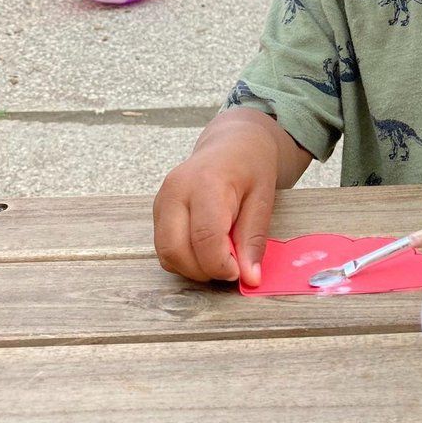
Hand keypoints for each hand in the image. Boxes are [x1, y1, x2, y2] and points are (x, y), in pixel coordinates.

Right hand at [153, 116, 278, 285]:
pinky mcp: (157, 210)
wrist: (232, 144)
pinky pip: (164, 247)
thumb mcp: (264, 198)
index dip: (221, 265)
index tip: (239, 271)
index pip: (204, 237)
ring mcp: (161, 200)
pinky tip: (206, 248)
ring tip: (220, 256)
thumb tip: (249, 278)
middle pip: (176, 250)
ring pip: (166, 253)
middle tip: (230, 267)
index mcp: (206, 183)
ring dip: (193, 267)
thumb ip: (254, 239)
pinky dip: (184, 258)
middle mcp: (175, 191)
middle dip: (204, 271)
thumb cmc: (251, 167)